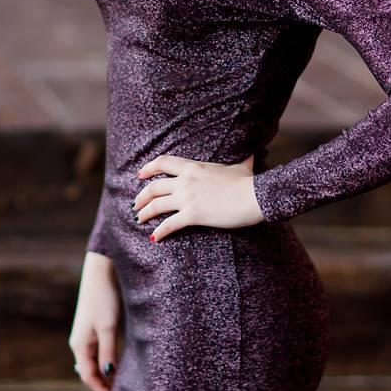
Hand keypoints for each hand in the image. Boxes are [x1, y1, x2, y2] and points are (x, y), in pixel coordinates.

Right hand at [69, 251, 122, 390]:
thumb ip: (108, 352)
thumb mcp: (108, 328)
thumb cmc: (104, 299)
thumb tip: (108, 374)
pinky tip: (119, 364)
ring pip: (95, 361)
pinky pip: (100, 351)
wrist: (101, 272)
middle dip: (103, 384)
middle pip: (90, 371)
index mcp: (80, 345)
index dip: (101, 389)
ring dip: (106, 373)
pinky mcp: (95, 327)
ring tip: (122, 384)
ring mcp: (87, 335)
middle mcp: (81, 343)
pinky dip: (108, 361)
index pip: (88, 376)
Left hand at [134, 152, 264, 240]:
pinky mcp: (193, 215)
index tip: (140, 175)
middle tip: (136, 204)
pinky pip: (169, 224)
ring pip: (157, 205)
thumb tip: (252, 152)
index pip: (163, 162)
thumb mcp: (241, 166)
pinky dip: (159, 232)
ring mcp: (188, 198)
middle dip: (141, 196)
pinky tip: (154, 238)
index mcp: (193, 167)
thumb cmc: (248, 183)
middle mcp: (186, 181)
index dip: (148, 168)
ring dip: (145, 213)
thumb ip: (241, 158)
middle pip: (154, 186)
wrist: (254, 197)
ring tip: (139, 219)